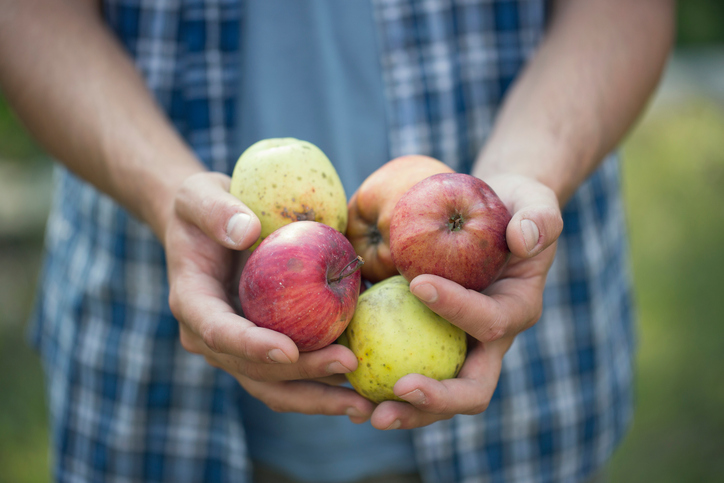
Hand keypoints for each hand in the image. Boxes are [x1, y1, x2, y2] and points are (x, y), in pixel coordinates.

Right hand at [165, 172, 374, 420]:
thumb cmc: (203, 207)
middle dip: (302, 376)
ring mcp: (240, 348)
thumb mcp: (199, 196)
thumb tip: (247, 231)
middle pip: (255, 371)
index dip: (252, 346)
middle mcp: (213, 336)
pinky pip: (295, 374)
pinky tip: (362, 387)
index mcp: (193, 303)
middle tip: (349, 366)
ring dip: (319, 397)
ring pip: (277, 387)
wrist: (208, 225)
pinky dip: (325, 384)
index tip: (289, 349)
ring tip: (364, 403)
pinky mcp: (267, 346)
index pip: (219, 332)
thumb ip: (216, 211)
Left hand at [368, 174, 562, 429]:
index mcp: (515, 311)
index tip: (419, 284)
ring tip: (365, 413)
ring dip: (405, 409)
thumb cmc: (514, 207)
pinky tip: (347, 386)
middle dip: (436, 399)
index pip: (490, 322)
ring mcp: (459, 348)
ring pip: (437, 393)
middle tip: (397, 392)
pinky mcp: (431, 344)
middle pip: (470, 389)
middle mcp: (490, 342)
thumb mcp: (534, 205)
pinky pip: (408, 369)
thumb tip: (522, 239)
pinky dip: (382, 384)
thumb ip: (538, 220)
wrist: (494, 220)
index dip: (458, 309)